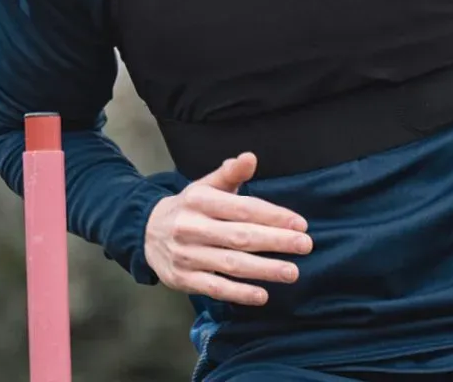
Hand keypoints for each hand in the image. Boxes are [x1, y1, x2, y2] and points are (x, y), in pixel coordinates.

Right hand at [144, 151, 312, 304]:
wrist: (147, 231)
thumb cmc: (190, 206)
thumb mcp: (206, 185)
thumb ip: (231, 173)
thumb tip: (250, 157)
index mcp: (200, 200)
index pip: (243, 208)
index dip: (273, 216)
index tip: (300, 224)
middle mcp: (192, 227)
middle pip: (240, 237)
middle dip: (276, 241)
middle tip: (306, 245)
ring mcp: (187, 255)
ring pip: (230, 264)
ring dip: (264, 269)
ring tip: (292, 272)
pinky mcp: (183, 279)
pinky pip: (214, 288)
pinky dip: (239, 293)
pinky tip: (262, 295)